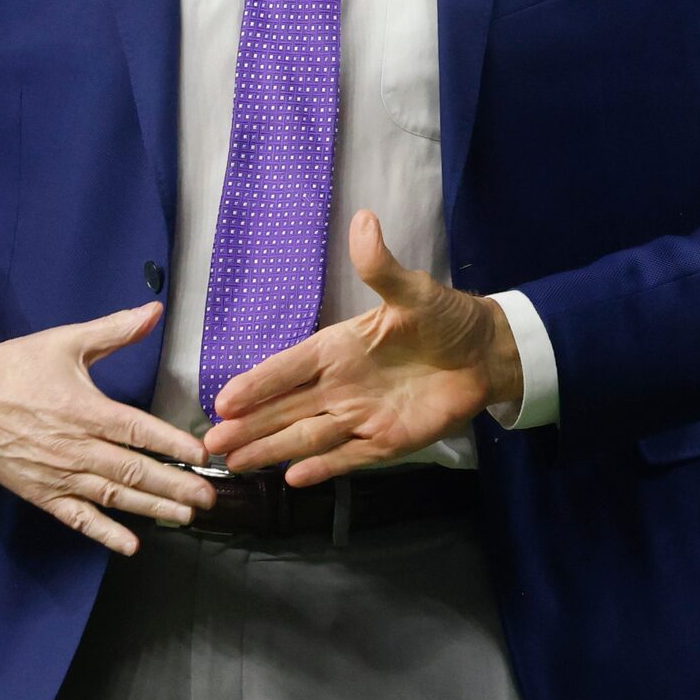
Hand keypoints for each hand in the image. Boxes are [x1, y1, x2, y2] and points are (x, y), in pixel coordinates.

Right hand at [0, 303, 213, 554]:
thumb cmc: (11, 367)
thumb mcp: (64, 341)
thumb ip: (113, 330)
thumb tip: (153, 309)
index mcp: (84, 409)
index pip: (139, 431)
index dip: (173, 444)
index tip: (203, 456)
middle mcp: (75, 447)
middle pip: (133, 470)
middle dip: (175, 485)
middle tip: (210, 497)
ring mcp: (57, 475)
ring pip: (112, 496)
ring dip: (151, 508)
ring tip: (186, 517)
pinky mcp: (39, 493)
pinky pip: (76, 518)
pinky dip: (104, 534)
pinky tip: (131, 546)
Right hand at [205, 212, 522, 485]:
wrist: (488, 353)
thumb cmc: (447, 319)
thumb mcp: (413, 290)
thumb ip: (381, 266)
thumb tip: (364, 220)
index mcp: (339, 348)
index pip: (289, 368)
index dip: (257, 384)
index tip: (224, 400)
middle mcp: (341, 385)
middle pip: (286, 409)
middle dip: (249, 426)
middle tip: (211, 443)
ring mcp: (361, 416)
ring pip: (307, 436)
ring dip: (272, 449)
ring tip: (235, 464)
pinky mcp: (386, 441)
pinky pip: (348, 457)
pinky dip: (322, 468)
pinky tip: (292, 479)